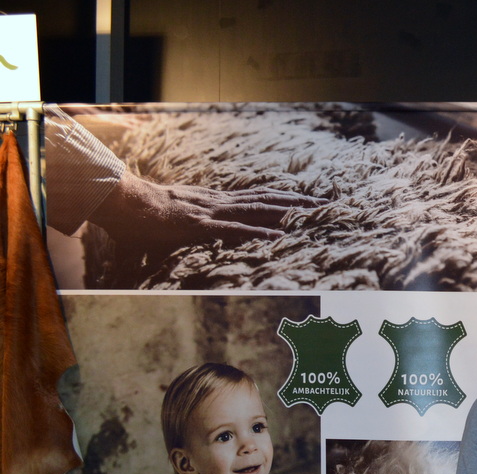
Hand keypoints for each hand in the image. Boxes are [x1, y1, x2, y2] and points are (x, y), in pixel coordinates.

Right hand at [91, 170, 323, 255]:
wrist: (120, 201)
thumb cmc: (140, 215)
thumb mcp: (171, 223)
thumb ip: (182, 232)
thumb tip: (180, 240)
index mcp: (215, 202)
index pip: (255, 198)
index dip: (282, 199)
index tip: (305, 201)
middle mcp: (219, 203)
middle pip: (266, 201)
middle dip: (297, 203)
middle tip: (326, 204)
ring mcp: (212, 212)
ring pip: (258, 211)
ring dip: (288, 213)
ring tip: (314, 213)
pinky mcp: (200, 226)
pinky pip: (234, 231)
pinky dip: (257, 235)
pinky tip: (278, 239)